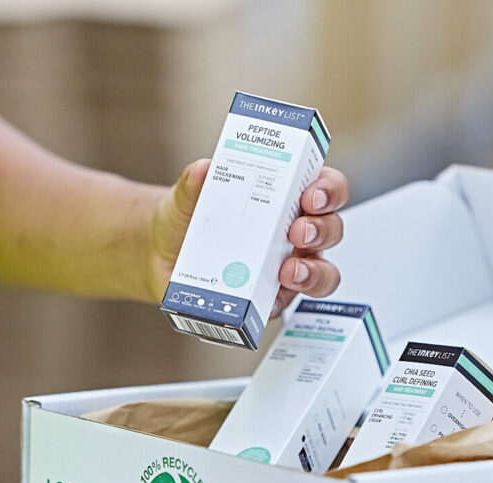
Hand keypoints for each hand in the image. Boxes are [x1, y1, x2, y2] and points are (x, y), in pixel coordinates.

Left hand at [149, 159, 350, 316]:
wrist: (161, 256)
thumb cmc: (188, 219)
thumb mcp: (187, 195)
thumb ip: (195, 182)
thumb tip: (204, 169)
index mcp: (286, 197)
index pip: (325, 187)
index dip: (329, 189)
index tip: (311, 195)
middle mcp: (295, 232)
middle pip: (331, 229)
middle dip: (321, 229)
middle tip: (298, 231)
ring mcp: (288, 266)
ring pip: (323, 272)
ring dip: (314, 272)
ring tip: (289, 272)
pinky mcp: (271, 298)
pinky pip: (287, 304)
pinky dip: (281, 301)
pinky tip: (266, 297)